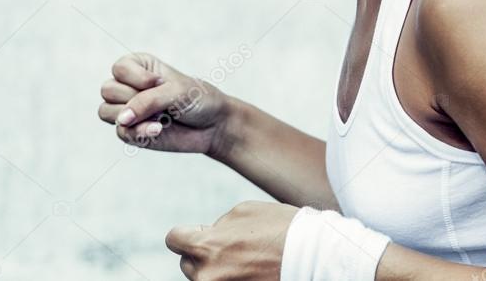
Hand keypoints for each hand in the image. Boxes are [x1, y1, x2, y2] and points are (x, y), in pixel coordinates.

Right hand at [98, 52, 233, 155]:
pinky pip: (121, 132)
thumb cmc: (197, 99)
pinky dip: (139, 132)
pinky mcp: (131, 131)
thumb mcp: (176, 92)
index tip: (159, 82)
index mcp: (140, 67)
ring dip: (133, 116)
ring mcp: (128, 110)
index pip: (119, 68)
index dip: (137, 77)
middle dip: (135, 97)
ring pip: (106, 111)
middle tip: (161, 101)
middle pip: (108, 89)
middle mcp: (130, 86)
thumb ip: (147, 102)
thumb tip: (121, 120)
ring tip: (160, 117)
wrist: (213, 126)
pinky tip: (159, 130)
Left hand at [166, 200, 298, 279]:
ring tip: (245, 259)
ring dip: (216, 269)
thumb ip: (217, 225)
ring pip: (204, 278)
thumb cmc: (280, 228)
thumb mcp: (243, 211)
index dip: (185, 235)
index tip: (196, 235)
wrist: (311, 256)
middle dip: (203, 254)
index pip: (174, 240)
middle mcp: (207, 275)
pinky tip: (251, 270)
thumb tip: (206, 234)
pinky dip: (232, 278)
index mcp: (206, 247)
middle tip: (230, 248)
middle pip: (188, 263)